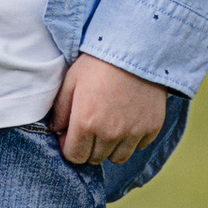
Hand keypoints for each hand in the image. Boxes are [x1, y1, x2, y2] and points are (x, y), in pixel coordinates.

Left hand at [49, 54, 167, 166]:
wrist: (136, 49)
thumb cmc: (99, 62)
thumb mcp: (71, 81)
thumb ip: (61, 110)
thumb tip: (56, 129)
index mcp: (86, 123)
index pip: (74, 156)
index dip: (69, 147)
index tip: (71, 135)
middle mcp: (110, 133)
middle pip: (95, 158)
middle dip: (88, 147)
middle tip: (90, 128)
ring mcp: (133, 132)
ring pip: (118, 157)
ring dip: (110, 147)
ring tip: (109, 127)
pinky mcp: (151, 127)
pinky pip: (138, 146)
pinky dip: (132, 139)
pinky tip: (128, 120)